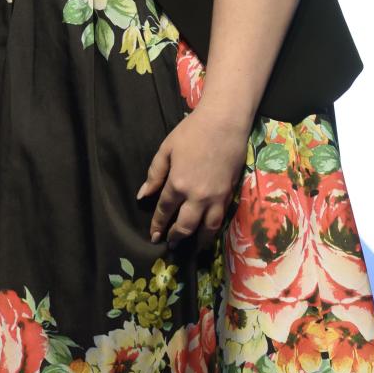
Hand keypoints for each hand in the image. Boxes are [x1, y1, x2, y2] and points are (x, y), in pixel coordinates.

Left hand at [137, 105, 249, 247]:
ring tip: (190, 248)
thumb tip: (143, 195)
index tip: (153, 235)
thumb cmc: (191, 132)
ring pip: (207, 229)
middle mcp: (197, 196)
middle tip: (169, 245)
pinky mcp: (230, 196)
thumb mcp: (166, 149)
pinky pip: (221, 220)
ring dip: (197, 241)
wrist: (224, 124)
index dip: (158, 224)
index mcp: (178, 183)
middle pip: (185, 225)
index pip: (165, 210)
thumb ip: (155, 174)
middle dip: (176, 237)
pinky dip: (213, 231)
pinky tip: (208, 232)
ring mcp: (216, 198)